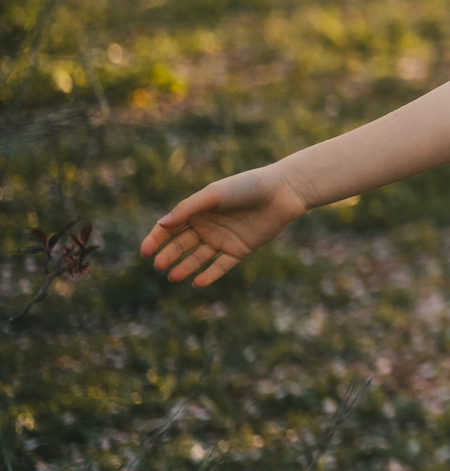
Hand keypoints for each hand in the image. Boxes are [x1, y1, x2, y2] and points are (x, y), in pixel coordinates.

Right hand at [140, 164, 309, 286]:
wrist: (282, 192)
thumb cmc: (246, 187)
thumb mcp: (214, 195)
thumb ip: (188, 209)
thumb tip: (162, 223)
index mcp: (197, 211)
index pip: (170, 228)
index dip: (155, 239)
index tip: (145, 252)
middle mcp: (207, 226)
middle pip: (181, 245)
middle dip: (168, 256)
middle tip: (159, 266)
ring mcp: (222, 239)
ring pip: (198, 257)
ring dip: (185, 267)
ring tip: (174, 276)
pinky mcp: (239, 250)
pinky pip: (221, 266)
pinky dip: (209, 274)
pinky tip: (197, 282)